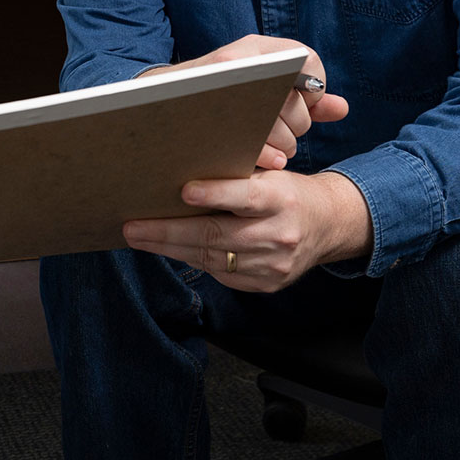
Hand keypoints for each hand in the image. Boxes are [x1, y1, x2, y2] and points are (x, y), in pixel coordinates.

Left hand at [122, 169, 372, 291]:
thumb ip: (236, 177)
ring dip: (170, 249)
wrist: (327, 226)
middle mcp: (279, 235)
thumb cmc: (287, 192)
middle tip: (132, 227)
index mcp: (281, 199)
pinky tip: (169, 248)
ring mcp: (272, 265)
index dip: (215, 194)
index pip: (246, 197)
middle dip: (168, 232)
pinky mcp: (266, 285)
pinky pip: (220, 274)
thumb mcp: (271, 175)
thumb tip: (180, 174)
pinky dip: (192, 260)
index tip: (184, 191)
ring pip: (211, 259)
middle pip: (216, 235)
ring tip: (139, 237)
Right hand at [141, 35, 349, 169]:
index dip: (311, 89)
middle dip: (296, 125)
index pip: (308, 60)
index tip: (299, 104)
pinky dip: (268, 155)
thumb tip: (341, 108)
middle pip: (294, 99)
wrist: (149, 108)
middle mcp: (240, 58)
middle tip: (280, 135)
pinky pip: (255, 141)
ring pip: (277, 123)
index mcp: (256, 46)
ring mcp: (221, 87)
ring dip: (282, 144)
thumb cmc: (214, 101)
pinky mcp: (208, 112)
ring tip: (271, 150)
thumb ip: (304, 99)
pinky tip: (267, 160)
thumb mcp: (258, 91)